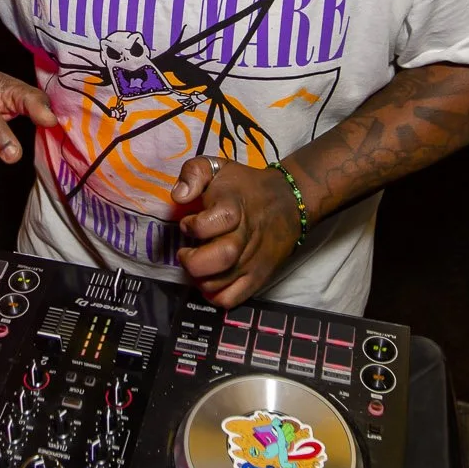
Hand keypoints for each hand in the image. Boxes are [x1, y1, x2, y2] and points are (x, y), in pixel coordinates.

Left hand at [170, 157, 301, 306]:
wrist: (290, 201)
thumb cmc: (245, 186)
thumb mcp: (219, 167)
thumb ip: (193, 173)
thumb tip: (179, 196)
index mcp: (234, 209)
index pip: (208, 224)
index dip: (191, 226)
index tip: (187, 223)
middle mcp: (245, 238)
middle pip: (219, 259)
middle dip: (192, 261)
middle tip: (185, 253)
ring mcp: (253, 262)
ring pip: (220, 285)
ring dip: (198, 279)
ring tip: (197, 265)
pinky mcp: (258, 278)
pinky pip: (232, 300)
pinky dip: (214, 297)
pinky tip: (209, 281)